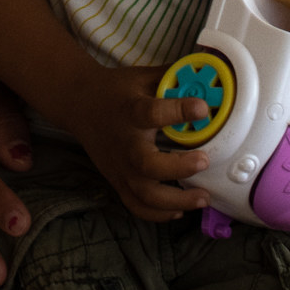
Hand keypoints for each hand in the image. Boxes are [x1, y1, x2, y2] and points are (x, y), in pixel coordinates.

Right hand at [49, 57, 215, 222]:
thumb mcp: (143, 77)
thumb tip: (210, 75)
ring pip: (144, 193)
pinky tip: (180, 209)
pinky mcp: (117, 181)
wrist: (80, 105)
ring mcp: (119, 167)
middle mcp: (124, 143)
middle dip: (177, 167)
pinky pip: (136, 206)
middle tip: (204, 161)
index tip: (202, 108)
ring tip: (204, 197)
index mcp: (131, 111)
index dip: (177, 111)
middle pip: (146, 164)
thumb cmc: (119, 90)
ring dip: (175, 200)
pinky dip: (157, 214)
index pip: (152, 112)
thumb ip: (174, 79)